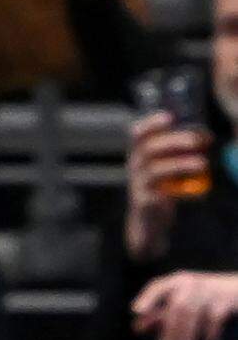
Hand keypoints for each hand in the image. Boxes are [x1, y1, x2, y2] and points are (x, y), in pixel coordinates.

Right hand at [124, 111, 210, 262]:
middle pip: (150, 148)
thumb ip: (176, 153)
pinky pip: (162, 192)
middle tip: (197, 139)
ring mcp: (138, 183)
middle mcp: (134, 166)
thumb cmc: (160, 189)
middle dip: (174, 141)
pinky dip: (179, 188)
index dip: (151, 123)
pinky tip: (196, 188)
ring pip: (157, 169)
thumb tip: (205, 136)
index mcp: (137, 154)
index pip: (137, 133)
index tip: (170, 117)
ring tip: (203, 163)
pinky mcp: (145, 201)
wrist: (147, 222)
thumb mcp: (163, 168)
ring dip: (181, 163)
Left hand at [132, 271, 237, 339]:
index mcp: (177, 281)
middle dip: (170, 330)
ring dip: (185, 336)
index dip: (147, 298)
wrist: (236, 290)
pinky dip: (208, 337)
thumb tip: (137, 328)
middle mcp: (191, 283)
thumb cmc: (204, 300)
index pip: (158, 286)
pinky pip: (213, 321)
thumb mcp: (181, 300)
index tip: (135, 311)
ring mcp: (209, 291)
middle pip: (177, 305)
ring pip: (192, 312)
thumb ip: (159, 314)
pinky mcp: (225, 302)